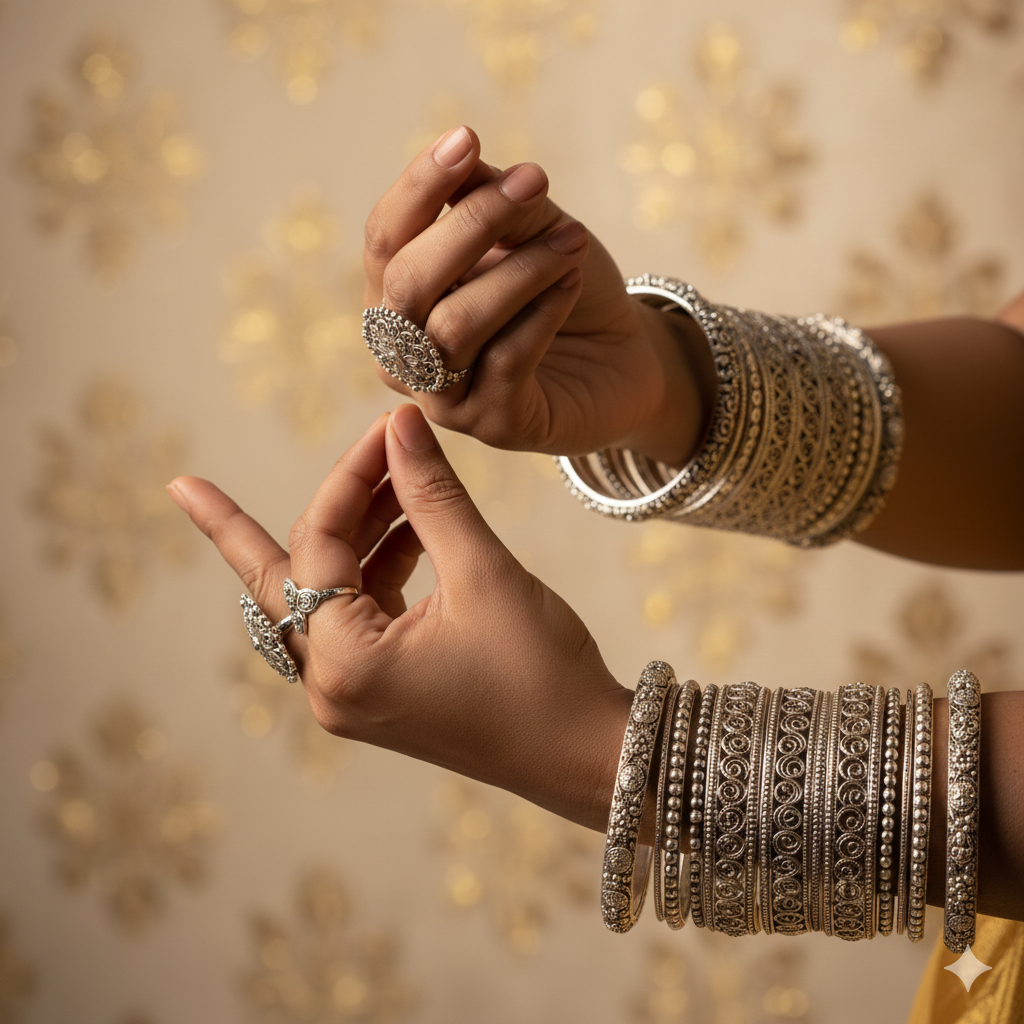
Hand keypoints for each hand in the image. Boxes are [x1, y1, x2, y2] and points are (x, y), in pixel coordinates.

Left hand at [167, 405, 631, 829]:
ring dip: (360, 534)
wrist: (589, 756)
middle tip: (262, 466)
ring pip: (328, 593)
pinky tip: (413, 528)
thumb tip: (401, 423)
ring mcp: (355, 695)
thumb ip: (431, 493)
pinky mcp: (383, 693)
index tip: (388, 426)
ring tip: (400, 477)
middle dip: (304, 509)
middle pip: (291, 574)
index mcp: (345, 662)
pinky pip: (361, 617)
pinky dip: (381, 570)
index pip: (318, 543)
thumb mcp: (483, 572)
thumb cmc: (542, 675)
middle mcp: (333, 687)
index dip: (351, 476)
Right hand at [363, 126, 714, 465]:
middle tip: (535, 183)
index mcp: (397, 300)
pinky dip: (542, 312)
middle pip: (408, 284)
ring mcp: (443, 397)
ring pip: (457, 325)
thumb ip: (489, 201)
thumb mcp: (531, 232)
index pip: (385, 240)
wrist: (622, 359)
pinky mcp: (492, 426)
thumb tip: (460, 158)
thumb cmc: (563, 288)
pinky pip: (506, 361)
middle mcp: (404, 353)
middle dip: (470, 226)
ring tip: (573, 241)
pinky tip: (573, 283)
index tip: (467, 137)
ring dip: (520, 271)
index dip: (418, 188)